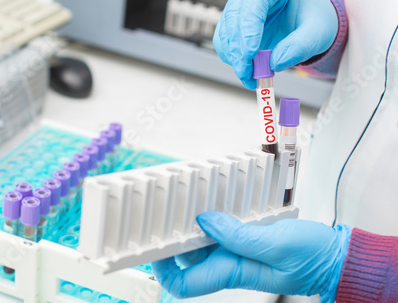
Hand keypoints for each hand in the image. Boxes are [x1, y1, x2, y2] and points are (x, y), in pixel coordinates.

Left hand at [152, 211, 351, 301]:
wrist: (332, 256)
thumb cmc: (311, 257)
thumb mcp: (275, 245)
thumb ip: (238, 235)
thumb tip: (204, 222)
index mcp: (231, 272)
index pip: (183, 284)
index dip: (162, 270)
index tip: (152, 248)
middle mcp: (228, 262)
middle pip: (186, 256)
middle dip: (173, 236)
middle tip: (167, 212)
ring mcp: (235, 250)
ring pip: (201, 238)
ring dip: (192, 222)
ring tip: (187, 200)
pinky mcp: (244, 238)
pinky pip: (220, 227)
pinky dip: (214, 215)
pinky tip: (215, 200)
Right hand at [213, 0, 337, 88]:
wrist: (309, 22)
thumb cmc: (314, 18)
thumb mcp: (317, 32)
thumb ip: (300, 47)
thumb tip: (275, 63)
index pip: (254, 1)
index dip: (249, 28)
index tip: (251, 53)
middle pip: (234, 17)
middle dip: (238, 49)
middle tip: (248, 72)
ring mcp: (238, 7)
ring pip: (225, 33)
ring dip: (234, 58)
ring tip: (251, 76)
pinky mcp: (232, 25)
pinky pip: (224, 43)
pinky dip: (232, 60)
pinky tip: (247, 71)